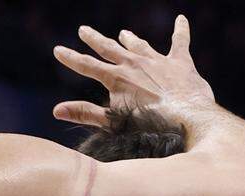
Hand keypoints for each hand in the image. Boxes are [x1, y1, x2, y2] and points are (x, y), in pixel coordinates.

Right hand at [52, 15, 214, 126]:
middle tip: (83, 30)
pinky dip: (181, 30)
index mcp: (117, 78)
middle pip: (109, 48)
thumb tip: (56, 110)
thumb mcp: (113, 123)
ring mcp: (157, 61)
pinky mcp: (180, 63)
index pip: (87, 66)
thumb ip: (85, 114)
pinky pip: (180, 41)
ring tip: (123, 33)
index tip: (58, 50)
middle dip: (94, 39)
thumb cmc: (150, 127)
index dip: (71, 58)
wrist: (187, 119)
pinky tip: (182, 19)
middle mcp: (135, 64)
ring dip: (130, 39)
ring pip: (139, 45)